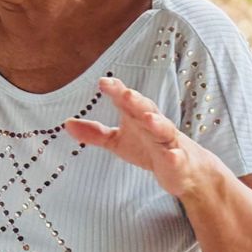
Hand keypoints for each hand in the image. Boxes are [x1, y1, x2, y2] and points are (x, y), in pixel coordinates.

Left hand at [66, 77, 210, 198]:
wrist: (185, 169)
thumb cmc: (148, 148)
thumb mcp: (118, 141)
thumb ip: (94, 133)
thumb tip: (66, 123)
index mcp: (138, 117)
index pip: (126, 101)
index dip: (116, 91)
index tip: (103, 82)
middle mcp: (154, 125)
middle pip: (146, 110)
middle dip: (136, 102)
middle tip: (126, 94)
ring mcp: (168, 143)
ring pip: (164, 130)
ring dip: (157, 123)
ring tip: (148, 118)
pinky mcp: (178, 161)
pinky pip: (176, 158)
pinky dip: (174, 156)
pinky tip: (172, 155)